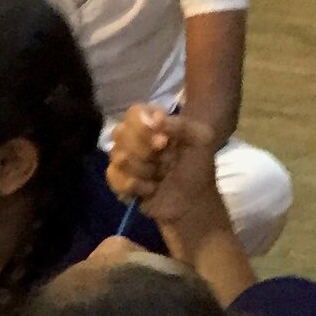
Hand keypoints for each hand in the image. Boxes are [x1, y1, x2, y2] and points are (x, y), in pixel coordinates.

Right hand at [105, 106, 221, 217]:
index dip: (143, 126)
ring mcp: (125, 160)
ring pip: (117, 157)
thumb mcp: (202, 139)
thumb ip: (182, 123)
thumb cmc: (197, 168)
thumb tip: (155, 121)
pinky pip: (113, 177)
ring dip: (143, 171)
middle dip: (145, 152)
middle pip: (120, 133)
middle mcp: (135, 140)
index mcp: (154, 125)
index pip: (134, 113)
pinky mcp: (118, 181)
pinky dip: (135, 186)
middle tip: (165, 162)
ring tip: (159, 177)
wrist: (192, 202)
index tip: (164, 141)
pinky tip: (149, 190)